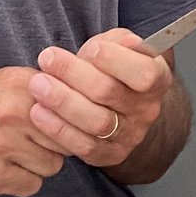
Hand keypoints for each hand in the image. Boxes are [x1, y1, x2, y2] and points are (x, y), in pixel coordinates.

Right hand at [0, 69, 68, 196]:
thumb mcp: (1, 84)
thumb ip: (41, 88)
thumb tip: (86, 100)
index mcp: (15, 84)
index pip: (70, 105)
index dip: (71, 118)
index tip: (65, 124)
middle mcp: (9, 112)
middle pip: (66, 138)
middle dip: (56, 144)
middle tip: (34, 142)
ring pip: (52, 165)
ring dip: (38, 165)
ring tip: (15, 155)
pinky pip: (31, 185)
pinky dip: (22, 182)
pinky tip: (4, 170)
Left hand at [30, 30, 174, 168]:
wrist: (122, 109)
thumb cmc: (115, 71)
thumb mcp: (121, 48)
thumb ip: (118, 41)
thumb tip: (119, 43)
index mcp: (158, 79)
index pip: (144, 73)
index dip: (116, 60)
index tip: (91, 48)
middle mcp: (147, 110)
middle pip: (110, 93)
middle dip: (74, 73)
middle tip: (47, 58)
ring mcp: (130, 136)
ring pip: (96, 122)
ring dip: (63, 102)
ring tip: (38, 85)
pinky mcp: (109, 154)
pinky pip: (83, 146)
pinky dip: (57, 129)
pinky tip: (38, 112)